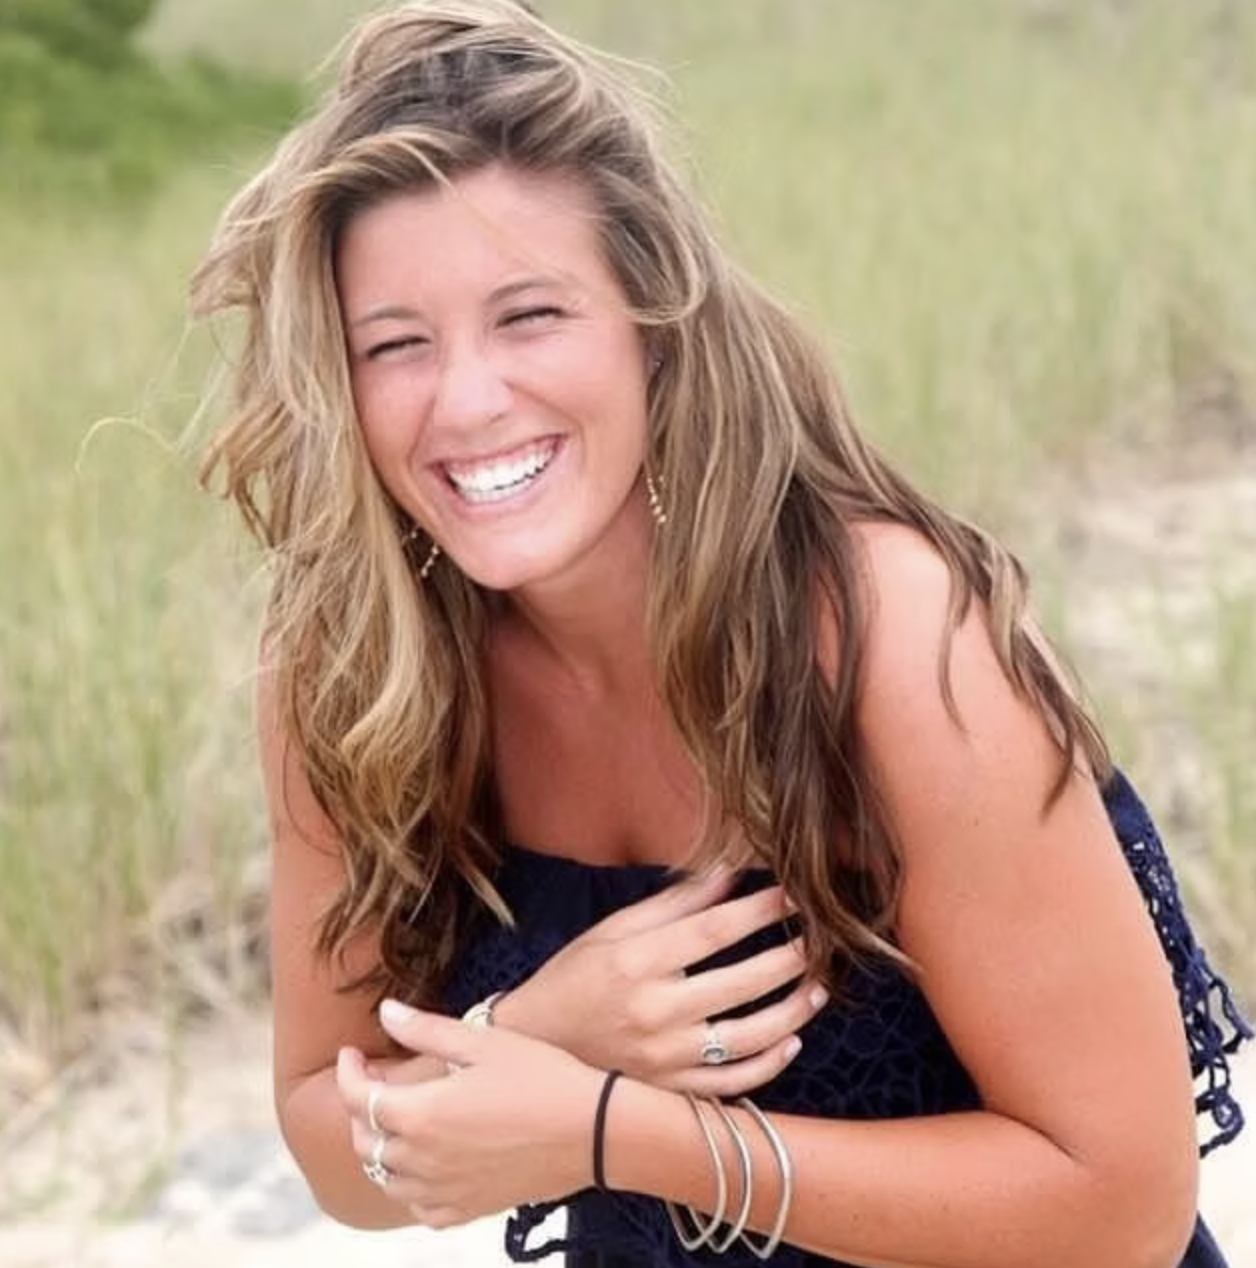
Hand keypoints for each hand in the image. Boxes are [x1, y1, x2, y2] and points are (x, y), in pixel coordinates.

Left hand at [338, 1001, 601, 1227]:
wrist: (593, 1131)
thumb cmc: (541, 1077)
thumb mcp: (482, 1042)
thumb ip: (426, 1030)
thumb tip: (385, 1011)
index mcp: (420, 1114)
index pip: (357, 1098)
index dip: (347, 1072)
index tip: (352, 1052)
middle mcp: (421, 1160)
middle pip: (364, 1140)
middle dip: (358, 1108)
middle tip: (372, 1080)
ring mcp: (443, 1191)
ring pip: (386, 1177)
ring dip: (379, 1147)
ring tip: (395, 1119)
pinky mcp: (468, 1209)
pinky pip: (418, 1207)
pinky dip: (408, 1186)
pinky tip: (424, 1164)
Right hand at [502, 868, 826, 1094]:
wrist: (537, 1043)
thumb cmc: (576, 976)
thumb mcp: (614, 929)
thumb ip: (674, 903)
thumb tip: (728, 872)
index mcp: (638, 963)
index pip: (715, 930)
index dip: (761, 910)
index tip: (792, 894)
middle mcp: (654, 1012)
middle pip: (742, 982)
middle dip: (790, 957)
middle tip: (820, 939)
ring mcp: (665, 1059)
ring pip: (749, 1038)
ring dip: (793, 1011)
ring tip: (818, 988)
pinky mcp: (670, 1091)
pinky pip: (733, 1083)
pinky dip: (769, 1064)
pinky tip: (791, 1039)